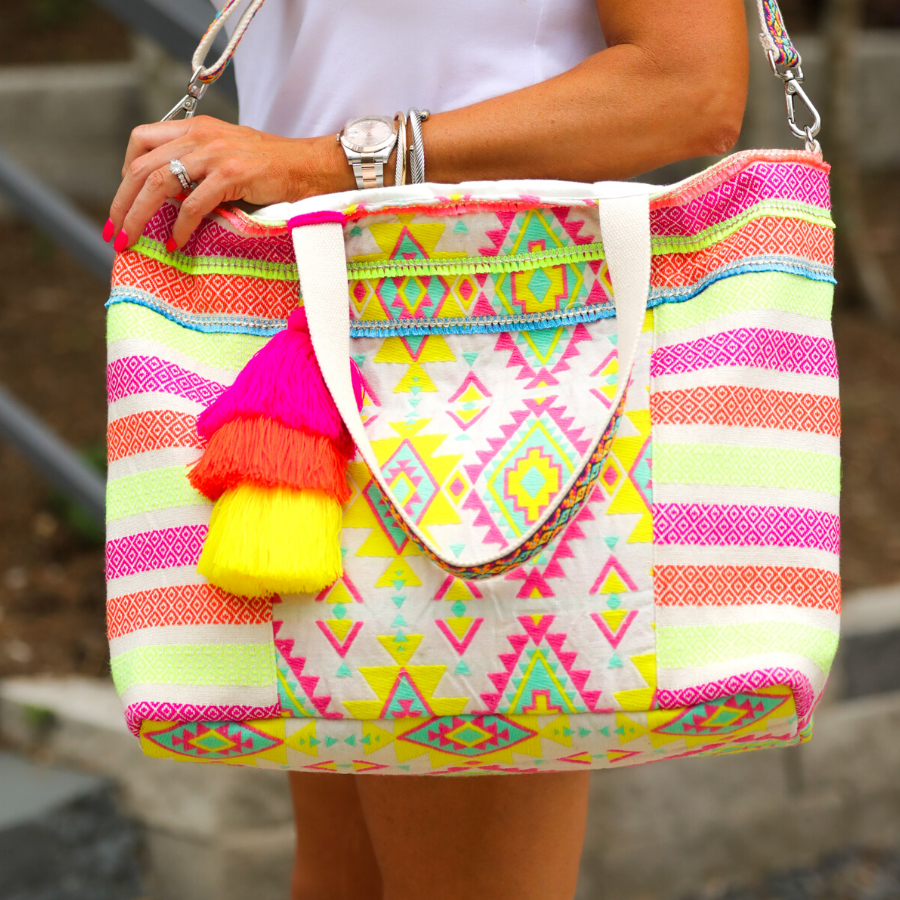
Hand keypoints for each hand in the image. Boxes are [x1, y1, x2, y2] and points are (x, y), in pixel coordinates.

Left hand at [105, 116, 350, 250]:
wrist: (309, 167)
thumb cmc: (272, 168)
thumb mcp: (227, 157)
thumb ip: (198, 167)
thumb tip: (171, 197)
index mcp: (195, 128)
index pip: (141, 139)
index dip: (125, 171)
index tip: (126, 198)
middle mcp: (199, 136)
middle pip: (140, 166)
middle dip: (120, 202)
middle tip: (114, 231)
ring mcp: (214, 154)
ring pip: (157, 183)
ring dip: (138, 216)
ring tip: (131, 240)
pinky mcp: (230, 175)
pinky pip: (193, 204)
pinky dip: (179, 227)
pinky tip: (175, 243)